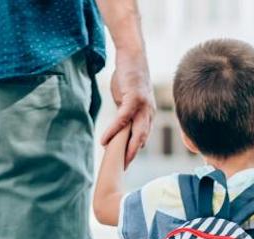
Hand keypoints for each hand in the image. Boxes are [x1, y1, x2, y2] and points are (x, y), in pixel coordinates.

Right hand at [100, 49, 153, 168]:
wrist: (132, 54)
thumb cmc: (128, 75)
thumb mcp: (128, 98)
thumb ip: (126, 113)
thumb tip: (120, 124)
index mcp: (148, 114)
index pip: (143, 137)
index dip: (134, 151)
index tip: (126, 164)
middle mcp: (149, 112)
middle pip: (142, 139)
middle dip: (133, 155)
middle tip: (123, 169)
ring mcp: (143, 105)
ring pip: (136, 132)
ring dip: (126, 148)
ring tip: (116, 160)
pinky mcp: (134, 97)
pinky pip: (123, 119)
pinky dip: (113, 131)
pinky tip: (104, 140)